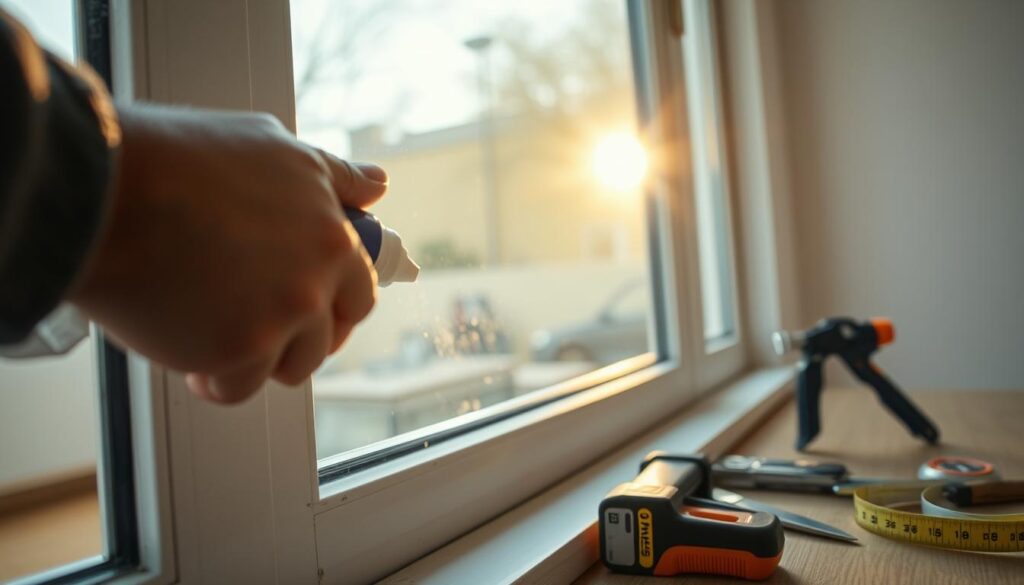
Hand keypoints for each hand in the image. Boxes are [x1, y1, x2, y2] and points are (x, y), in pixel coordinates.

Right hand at [69, 105, 386, 403]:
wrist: (103, 189)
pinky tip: (191, 354)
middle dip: (296, 338)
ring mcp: (279, 320)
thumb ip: (333, 176)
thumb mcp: (274, 149)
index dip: (336, 304)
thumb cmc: (180, 160)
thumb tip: (378, 185)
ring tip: (213, 330)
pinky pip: (238, 387)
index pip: (360, 291)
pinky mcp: (235, 352)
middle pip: (326, 338)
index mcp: (332, 235)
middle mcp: (316, 281)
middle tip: (257, 325)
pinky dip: (215, 379)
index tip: (313, 308)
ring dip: (255, 358)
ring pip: (285, 367)